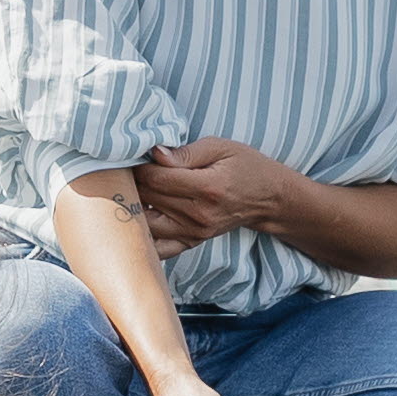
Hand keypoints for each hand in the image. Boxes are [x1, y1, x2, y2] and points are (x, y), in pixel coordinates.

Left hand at [132, 136, 294, 254]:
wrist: (268, 198)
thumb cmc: (245, 167)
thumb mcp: (220, 147)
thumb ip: (185, 153)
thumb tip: (154, 154)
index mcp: (207, 188)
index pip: (156, 179)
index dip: (139, 166)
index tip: (135, 156)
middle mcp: (199, 215)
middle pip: (147, 199)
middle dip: (133, 183)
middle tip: (129, 170)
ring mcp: (194, 233)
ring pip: (146, 223)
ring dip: (134, 207)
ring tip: (133, 191)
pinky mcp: (191, 243)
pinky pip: (158, 248)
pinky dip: (143, 234)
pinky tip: (140, 217)